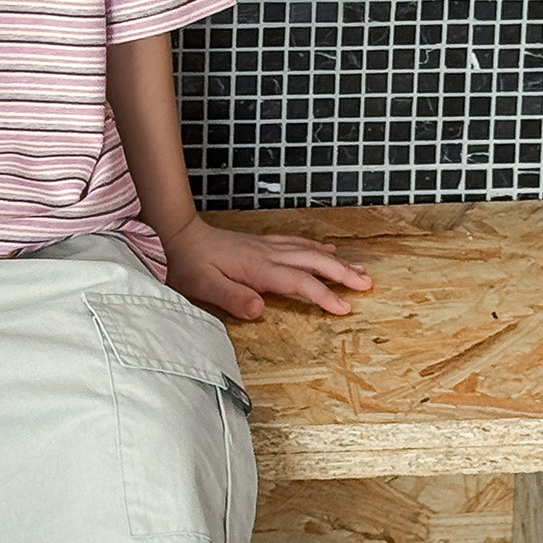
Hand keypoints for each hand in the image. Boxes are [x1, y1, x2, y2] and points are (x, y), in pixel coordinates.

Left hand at [160, 216, 371, 322]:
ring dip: (335, 261)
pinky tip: (326, 249)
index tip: (344, 308)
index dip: (323, 295)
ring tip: (359, 270)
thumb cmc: (186, 263)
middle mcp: (267, 254)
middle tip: (367, 284)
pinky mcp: (259, 244)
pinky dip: (316, 247)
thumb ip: (233, 297)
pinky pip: (296, 243)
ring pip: (308, 252)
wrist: (174, 233)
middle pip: (313, 263)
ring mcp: (265, 247)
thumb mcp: (204, 286)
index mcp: (257, 268)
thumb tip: (260, 308)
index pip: (298, 282)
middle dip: (342, 273)